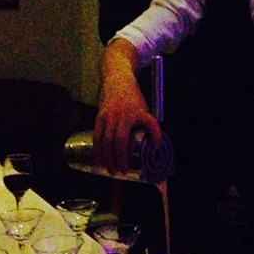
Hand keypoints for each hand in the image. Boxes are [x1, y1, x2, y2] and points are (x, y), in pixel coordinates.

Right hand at [94, 40, 161, 174]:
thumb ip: (151, 128)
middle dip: (115, 160)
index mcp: (131, 116)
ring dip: (105, 157)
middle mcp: (117, 117)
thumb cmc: (134, 99)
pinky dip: (97, 149)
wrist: (118, 81)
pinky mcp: (98, 117)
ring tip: (109, 170)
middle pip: (114, 142)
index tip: (129, 167)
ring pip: (103, 140)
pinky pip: (96, 136)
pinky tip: (99, 159)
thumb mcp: (147, 111)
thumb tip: (156, 146)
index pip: (125, 139)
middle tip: (119, 173)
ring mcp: (106, 117)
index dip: (125, 154)